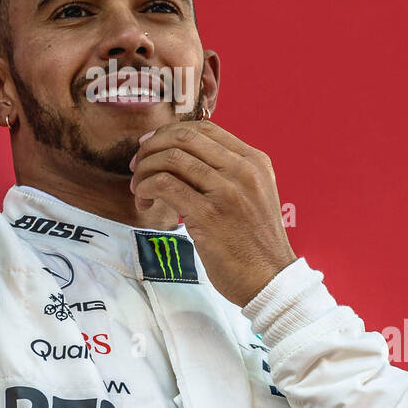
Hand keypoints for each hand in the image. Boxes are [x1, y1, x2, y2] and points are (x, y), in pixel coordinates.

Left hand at [129, 121, 297, 307]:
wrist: (270, 280)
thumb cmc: (253, 242)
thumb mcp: (253, 194)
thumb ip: (227, 172)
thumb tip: (181, 156)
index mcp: (254, 161)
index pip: (204, 127)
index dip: (169, 132)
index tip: (151, 147)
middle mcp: (243, 170)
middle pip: (184, 137)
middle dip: (152, 147)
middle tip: (137, 165)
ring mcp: (227, 191)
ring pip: (171, 158)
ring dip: (145, 170)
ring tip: (139, 189)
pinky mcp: (209, 215)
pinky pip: (165, 185)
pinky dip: (146, 187)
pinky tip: (144, 201)